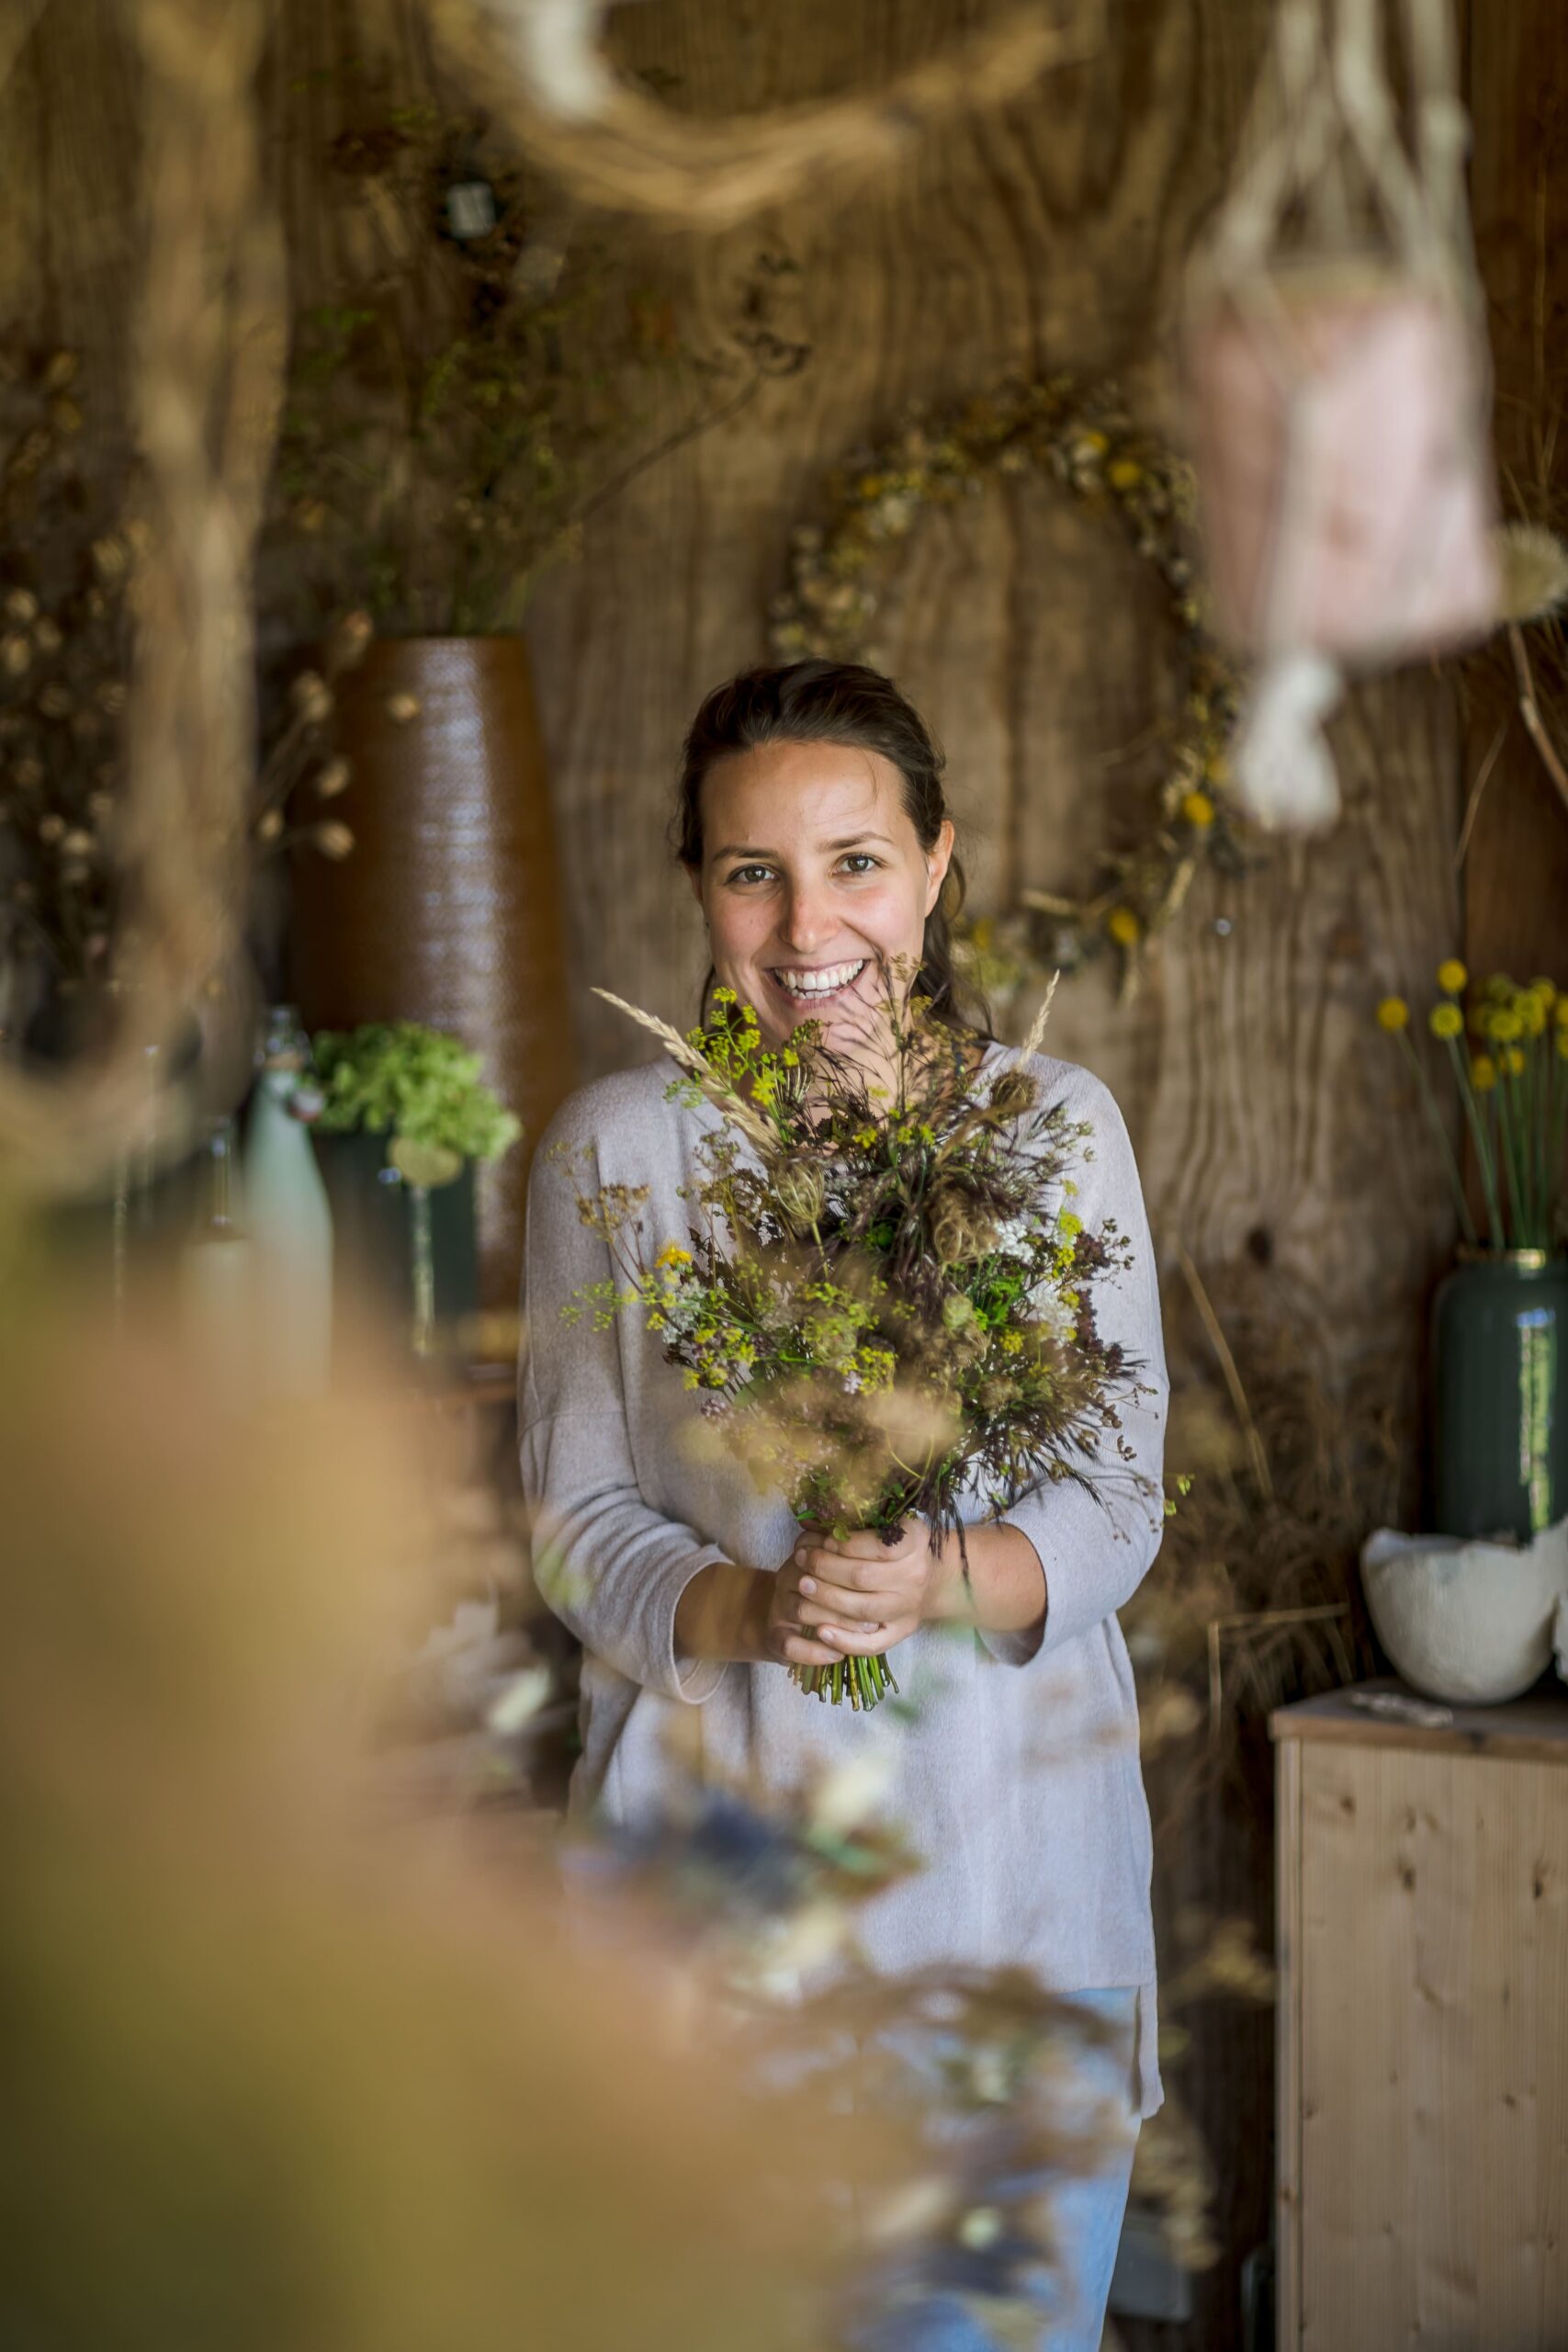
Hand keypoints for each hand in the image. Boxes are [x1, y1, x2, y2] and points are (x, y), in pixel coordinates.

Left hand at [766, 1520, 946, 1665]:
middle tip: (801, 1558)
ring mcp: (908, 1609)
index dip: (846, 1544)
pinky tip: (820, 1632)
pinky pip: (872, 1644)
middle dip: (825, 1567)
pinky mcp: (900, 1633)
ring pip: (863, 1609)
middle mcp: (914, 1577)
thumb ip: (853, 1521)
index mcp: (915, 1543)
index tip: (823, 1539)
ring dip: (827, 1598)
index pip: (879, 1546)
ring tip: (802, 1584)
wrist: (931, 1578)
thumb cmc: (898, 1545)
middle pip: (863, 1576)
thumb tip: (807, 1521)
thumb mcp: (886, 1523)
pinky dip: (845, 1640)